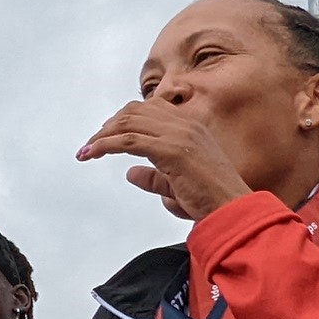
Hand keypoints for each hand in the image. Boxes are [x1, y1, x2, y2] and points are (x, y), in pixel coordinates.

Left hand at [76, 97, 251, 220]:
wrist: (232, 210)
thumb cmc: (211, 201)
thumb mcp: (176, 186)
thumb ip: (154, 177)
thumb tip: (131, 173)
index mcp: (191, 127)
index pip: (150, 108)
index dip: (124, 118)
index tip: (106, 134)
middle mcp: (186, 125)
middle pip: (135, 111)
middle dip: (109, 126)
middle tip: (91, 144)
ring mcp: (179, 135)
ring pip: (129, 123)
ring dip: (102, 136)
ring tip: (86, 151)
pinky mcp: (171, 150)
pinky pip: (129, 141)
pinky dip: (105, 145)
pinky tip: (92, 154)